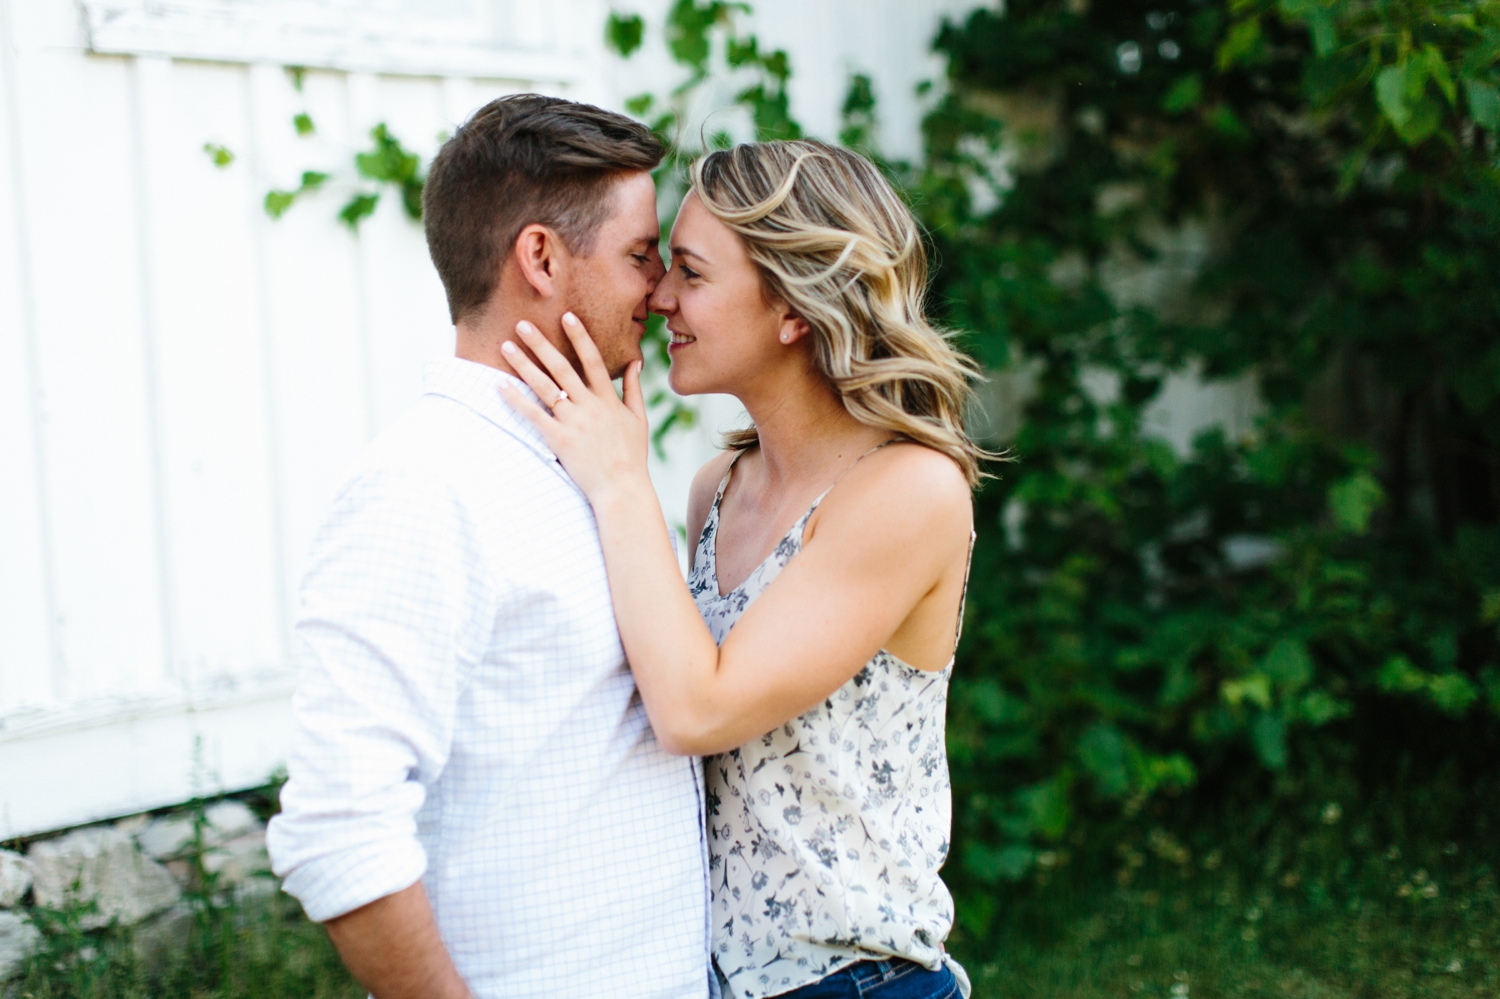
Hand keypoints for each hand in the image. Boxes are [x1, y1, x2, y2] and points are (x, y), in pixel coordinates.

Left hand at [497, 313, 652, 502]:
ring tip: (506, 346)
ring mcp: (573, 422)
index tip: (566, 316)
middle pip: (561, 367)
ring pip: (544, 387)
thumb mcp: (638, 419)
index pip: (593, 360)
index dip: (579, 336)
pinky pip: (533, 416)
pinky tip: (500, 385)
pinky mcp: (559, 440)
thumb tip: (636, 361)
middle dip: (541, 343)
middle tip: (522, 323)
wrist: (621, 488)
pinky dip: (516, 400)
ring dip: (524, 364)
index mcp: (608, 399)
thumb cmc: (631, 455)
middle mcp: (589, 406)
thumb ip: (634, 388)